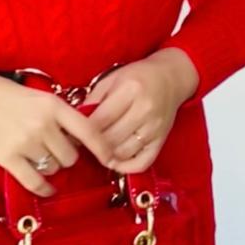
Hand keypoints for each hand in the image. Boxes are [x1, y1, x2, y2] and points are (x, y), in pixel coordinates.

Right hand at [0, 64, 114, 196]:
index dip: (103, 148)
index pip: (88, 131)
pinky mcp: (8, 158)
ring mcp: (25, 142)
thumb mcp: (38, 96)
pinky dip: (44, 188)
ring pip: (53, 168)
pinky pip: (34, 181)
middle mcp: (42, 124)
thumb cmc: (5, 95)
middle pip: (71, 156)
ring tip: (40, 157)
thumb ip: (60, 115)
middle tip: (56, 151)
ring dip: (51, 167)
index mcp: (53, 105)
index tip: (111, 158)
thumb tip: (82, 138)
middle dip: (67, 157)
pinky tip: (47, 188)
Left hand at [83, 50, 197, 173]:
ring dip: (106, 155)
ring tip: (97, 149)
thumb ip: (93, 99)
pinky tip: (115, 161)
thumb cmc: (138, 76)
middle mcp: (145, 110)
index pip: (100, 120)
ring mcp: (155, 128)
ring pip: (123, 153)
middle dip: (93, 144)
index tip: (74, 133)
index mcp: (130, 90)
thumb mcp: (111, 79)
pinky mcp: (161, 141)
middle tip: (83, 143)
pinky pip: (142, 163)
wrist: (170, 78)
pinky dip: (126, 167)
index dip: (83, 131)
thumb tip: (74, 122)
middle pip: (110, 139)